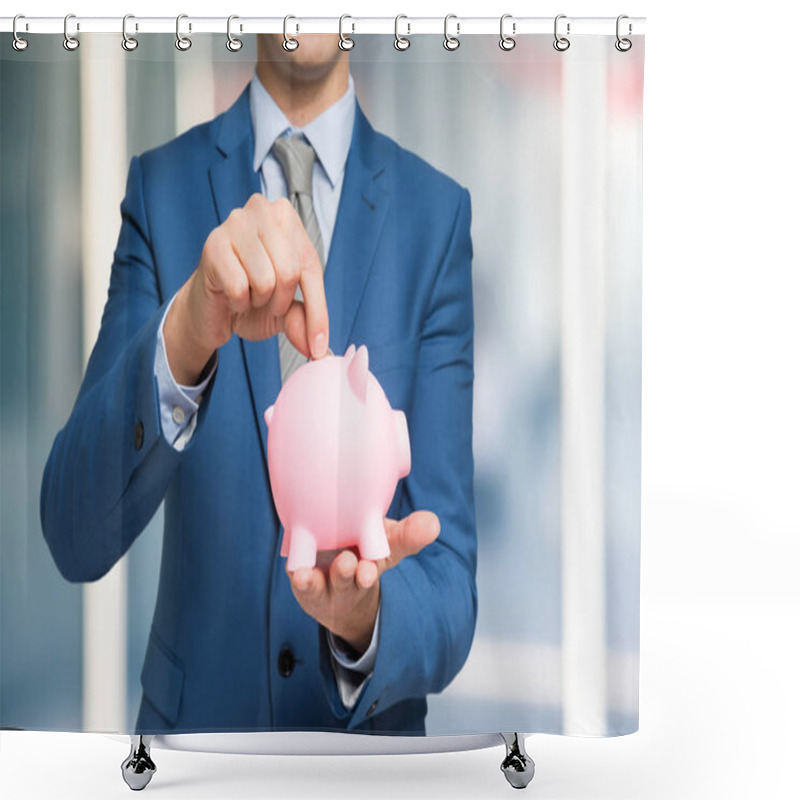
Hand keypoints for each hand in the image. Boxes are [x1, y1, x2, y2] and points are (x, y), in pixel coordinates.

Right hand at [164, 194, 328, 383]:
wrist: (209, 310)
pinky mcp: (213, 244)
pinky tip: (229, 293)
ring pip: (266, 279)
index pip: (310, 266)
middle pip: (290, 271)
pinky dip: (238, 301)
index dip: (318, 312)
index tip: (319, 348)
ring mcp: (236, 223)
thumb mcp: (286, 311)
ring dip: (258, 300)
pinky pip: (239, 286)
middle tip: (265, 302)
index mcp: (287, 219)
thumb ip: (304, 320)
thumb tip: (317, 346)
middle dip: (281, 302)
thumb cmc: (249, 299)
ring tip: (246, 292)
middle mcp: (263, 211)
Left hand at [287, 511, 440, 655]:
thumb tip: (433, 524)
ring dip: (319, 578)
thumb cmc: (365, 552)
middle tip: (348, 564)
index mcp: (371, 563)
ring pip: (323, 582)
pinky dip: (301, 579)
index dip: (370, 569)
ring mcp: (325, 581)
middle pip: (348, 579)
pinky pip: (301, 581)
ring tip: (312, 572)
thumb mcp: (389, 542)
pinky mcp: (304, 581)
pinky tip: (298, 574)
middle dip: (349, 574)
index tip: (368, 570)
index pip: (374, 566)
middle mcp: (347, 577)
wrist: (339, 584)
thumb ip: (409, 533)